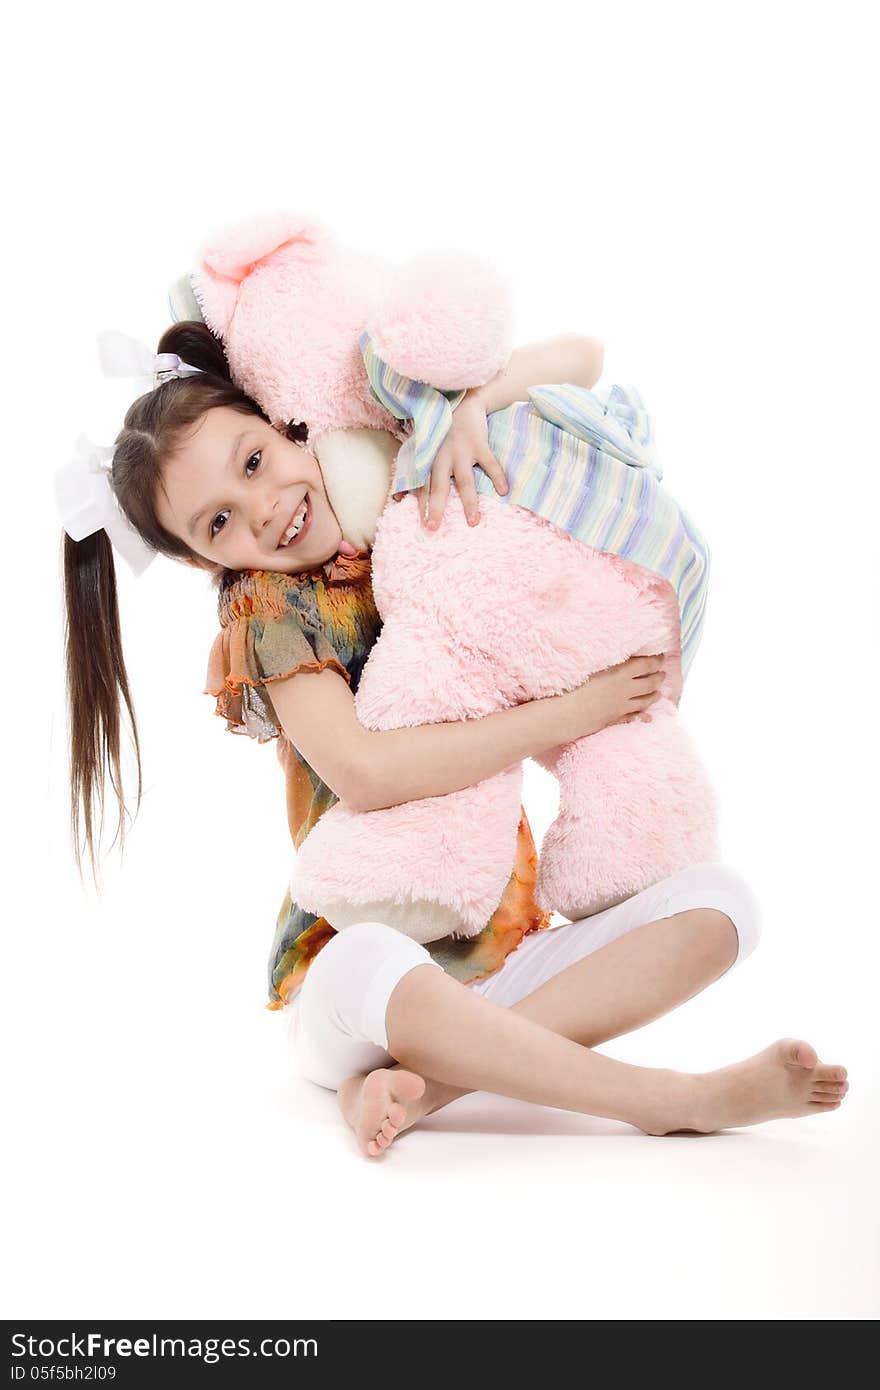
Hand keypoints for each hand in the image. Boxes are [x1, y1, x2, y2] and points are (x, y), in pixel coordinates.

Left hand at [394, 391, 507, 528]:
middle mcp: (442, 457)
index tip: (421, 524)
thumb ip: (413, 471)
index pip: (422, 486)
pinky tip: (503, 491)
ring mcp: (461, 451)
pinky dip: (498, 477)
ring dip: (469, 503)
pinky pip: (491, 464)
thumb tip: (397, 498)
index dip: (420, 504)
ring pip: (465, 481)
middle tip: (433, 528)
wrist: (461, 401)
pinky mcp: (479, 444)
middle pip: (439, 488)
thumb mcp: (422, 447)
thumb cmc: (440, 429)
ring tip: (473, 522)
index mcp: (429, 459)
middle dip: (436, 509)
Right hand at [560, 654, 666, 740]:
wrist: (564, 713)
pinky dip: (642, 717)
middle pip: (649, 683)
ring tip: (659, 693)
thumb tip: (620, 651)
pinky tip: (647, 718)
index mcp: (620, 673)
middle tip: (663, 673)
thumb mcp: (591, 664)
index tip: (661, 656)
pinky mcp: (613, 719)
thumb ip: (609, 659)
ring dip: (654, 696)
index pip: (646, 665)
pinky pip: (632, 718)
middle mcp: (625, 690)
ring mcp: (621, 706)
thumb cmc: (573, 685)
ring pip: (644, 701)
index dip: (656, 660)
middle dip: (659, 677)